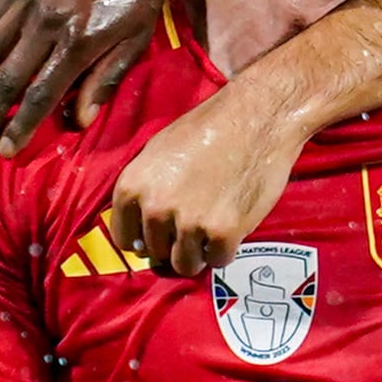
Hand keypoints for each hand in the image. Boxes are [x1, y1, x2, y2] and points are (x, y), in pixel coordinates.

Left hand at [102, 97, 291, 275]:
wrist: (257, 117)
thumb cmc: (210, 128)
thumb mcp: (158, 152)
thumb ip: (144, 191)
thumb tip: (139, 234)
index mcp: (133, 185)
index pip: (124, 238)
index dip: (144, 239)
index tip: (159, 236)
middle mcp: (155, 207)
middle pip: (156, 253)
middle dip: (174, 244)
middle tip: (195, 223)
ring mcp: (188, 222)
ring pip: (184, 264)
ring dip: (199, 253)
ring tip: (211, 229)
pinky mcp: (222, 232)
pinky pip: (217, 260)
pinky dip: (225, 250)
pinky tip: (231, 227)